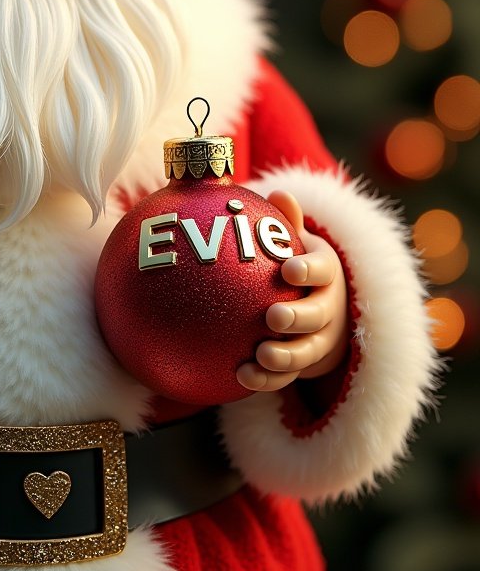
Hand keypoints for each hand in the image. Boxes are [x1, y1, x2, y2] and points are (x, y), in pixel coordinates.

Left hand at [236, 190, 349, 392]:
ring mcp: (320, 339)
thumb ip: (285, 221)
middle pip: (321, 315)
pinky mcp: (305, 364)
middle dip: (300, 317)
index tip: (289, 269)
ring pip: (308, 351)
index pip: (324, 269)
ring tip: (261, 355)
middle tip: (273, 316)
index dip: (309, 271)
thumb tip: (278, 191)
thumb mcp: (294, 242)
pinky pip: (288, 376)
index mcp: (326, 273)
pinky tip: (241, 376)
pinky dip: (268, 379)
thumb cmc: (294, 264)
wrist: (319, 307)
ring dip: (286, 356)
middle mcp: (329, 307)